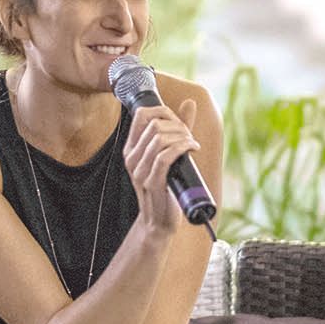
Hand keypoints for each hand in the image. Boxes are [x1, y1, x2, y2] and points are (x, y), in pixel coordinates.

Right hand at [122, 97, 200, 234]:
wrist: (159, 221)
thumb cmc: (166, 187)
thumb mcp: (169, 155)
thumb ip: (178, 128)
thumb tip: (190, 102)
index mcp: (132, 149)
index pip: (141, 115)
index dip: (163, 111)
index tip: (178, 122)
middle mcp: (132, 158)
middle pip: (155, 125)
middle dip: (178, 126)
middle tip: (189, 137)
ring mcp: (140, 171)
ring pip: (160, 138)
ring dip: (182, 136)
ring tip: (192, 144)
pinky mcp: (152, 182)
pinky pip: (166, 156)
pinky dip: (183, 147)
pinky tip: (193, 148)